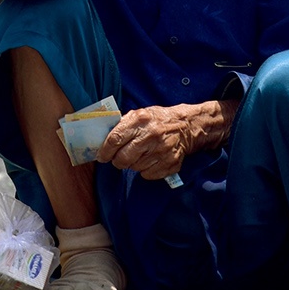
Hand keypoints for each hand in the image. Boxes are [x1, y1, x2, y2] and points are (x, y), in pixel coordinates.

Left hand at [98, 101, 233, 180]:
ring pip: (134, 168)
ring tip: (139, 155)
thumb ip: (122, 125)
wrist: (186, 126)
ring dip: (132, 164)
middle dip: (117, 161)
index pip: (115, 139)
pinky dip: (145, 170)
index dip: (105, 151)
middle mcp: (151, 135)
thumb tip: (102, 138)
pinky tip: (149, 160)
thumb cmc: (158, 120)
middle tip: (118, 158)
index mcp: (140, 120)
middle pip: (123, 158)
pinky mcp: (170, 163)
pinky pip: (148, 175)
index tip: (101, 156)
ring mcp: (162, 150)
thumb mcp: (139, 114)